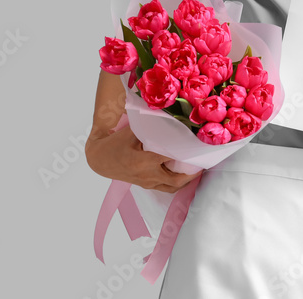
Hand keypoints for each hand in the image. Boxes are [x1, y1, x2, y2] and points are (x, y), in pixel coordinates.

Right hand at [85, 123, 202, 193]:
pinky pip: (165, 187)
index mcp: (144, 161)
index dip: (186, 154)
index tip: (197, 147)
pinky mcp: (145, 185)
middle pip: (176, 179)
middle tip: (203, 162)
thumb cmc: (114, 143)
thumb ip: (150, 126)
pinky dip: (176, 182)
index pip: (171, 158)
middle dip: (192, 173)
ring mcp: (146, 183)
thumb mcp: (132, 131)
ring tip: (197, 169)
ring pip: (172, 187)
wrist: (99, 159)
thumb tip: (169, 115)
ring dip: (186, 180)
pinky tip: (184, 173)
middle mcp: (147, 175)